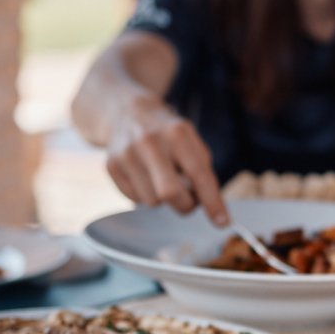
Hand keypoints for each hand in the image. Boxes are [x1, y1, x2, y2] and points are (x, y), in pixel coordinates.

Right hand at [105, 99, 228, 225]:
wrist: (127, 112)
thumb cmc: (167, 133)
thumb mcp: (191, 140)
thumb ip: (202, 170)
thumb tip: (209, 206)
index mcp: (177, 133)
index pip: (198, 173)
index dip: (212, 201)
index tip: (222, 222)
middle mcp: (149, 142)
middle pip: (170, 193)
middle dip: (185, 205)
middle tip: (190, 202)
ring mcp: (127, 154)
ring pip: (152, 201)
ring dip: (163, 199)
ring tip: (163, 179)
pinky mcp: (111, 166)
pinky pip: (135, 199)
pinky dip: (146, 195)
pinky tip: (145, 177)